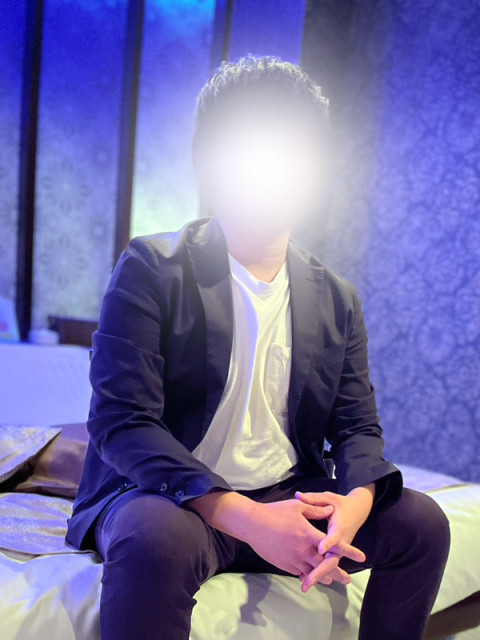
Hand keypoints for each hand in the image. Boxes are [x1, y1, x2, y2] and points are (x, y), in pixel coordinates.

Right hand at [244, 498, 362, 580]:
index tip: (362, 557)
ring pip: (312, 572)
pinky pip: (299, 571)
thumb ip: (315, 510)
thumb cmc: (275, 512)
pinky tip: (309, 575)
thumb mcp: (297, 506)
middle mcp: (304, 550)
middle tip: (347, 580)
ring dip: (323, 576)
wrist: (253, 524)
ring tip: (331, 580)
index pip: (334, 545)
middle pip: (325, 565)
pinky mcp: (284, 564)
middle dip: (338, 573)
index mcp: (309, 535)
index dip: (349, 551)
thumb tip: (330, 511)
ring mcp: (293, 559)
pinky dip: (307, 574)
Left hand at [294, 484, 374, 591]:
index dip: (328, 543)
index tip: (320, 549)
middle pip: (332, 560)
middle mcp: (341, 541)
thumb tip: (297, 495)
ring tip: (304, 585)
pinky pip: (326, 564)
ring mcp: (339, 549)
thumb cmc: (341, 504)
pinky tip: (304, 578)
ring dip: (318, 575)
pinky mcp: (335, 553)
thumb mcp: (329, 498)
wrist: (357, 511)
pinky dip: (317, 571)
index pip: (335, 536)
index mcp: (340, 526)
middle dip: (320, 571)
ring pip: (329, 565)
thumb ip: (314, 499)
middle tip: (307, 581)